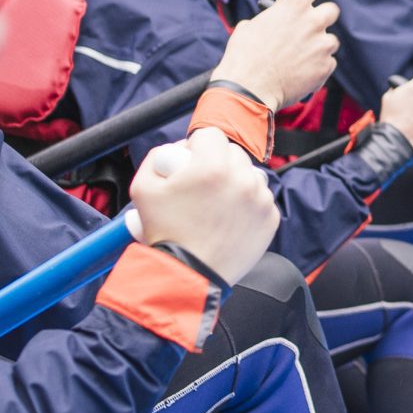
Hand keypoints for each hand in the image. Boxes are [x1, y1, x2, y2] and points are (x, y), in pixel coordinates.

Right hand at [129, 129, 280, 284]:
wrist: (188, 276)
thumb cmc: (165, 234)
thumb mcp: (143, 189)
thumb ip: (157, 157)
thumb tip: (175, 151)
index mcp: (212, 166)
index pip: (210, 135)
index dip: (197, 147)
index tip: (190, 164)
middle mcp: (242, 179)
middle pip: (233, 153)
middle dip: (217, 163)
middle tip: (202, 186)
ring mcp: (260, 199)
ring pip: (250, 175)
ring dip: (236, 182)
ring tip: (217, 204)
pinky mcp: (270, 219)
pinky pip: (261, 199)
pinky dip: (248, 205)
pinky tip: (229, 219)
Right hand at [216, 0, 338, 107]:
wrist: (248, 89)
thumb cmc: (244, 56)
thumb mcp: (251, 25)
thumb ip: (272, 18)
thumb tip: (275, 21)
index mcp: (293, 4)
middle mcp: (312, 20)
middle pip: (332, 10)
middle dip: (322, 17)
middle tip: (309, 27)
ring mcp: (322, 44)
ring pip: (331, 40)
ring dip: (319, 46)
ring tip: (301, 57)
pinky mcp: (325, 66)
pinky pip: (328, 62)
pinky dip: (318, 66)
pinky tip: (302, 72)